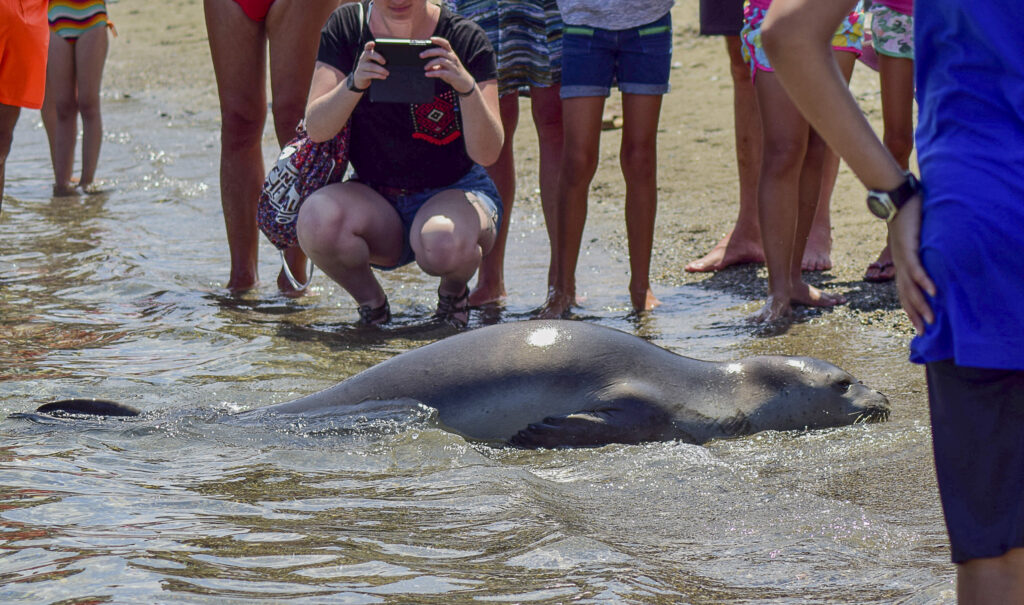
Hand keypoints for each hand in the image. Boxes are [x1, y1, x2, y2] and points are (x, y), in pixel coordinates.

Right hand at [350, 41, 387, 90]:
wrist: (361, 79)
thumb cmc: (371, 69)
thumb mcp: (374, 63)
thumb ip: (380, 59)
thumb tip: (392, 60)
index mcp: (367, 54)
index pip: (367, 47)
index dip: (369, 44)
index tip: (373, 43)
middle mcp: (362, 59)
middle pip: (369, 54)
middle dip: (378, 57)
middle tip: (385, 62)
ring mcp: (361, 67)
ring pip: (371, 66)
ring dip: (381, 70)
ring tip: (387, 73)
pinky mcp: (361, 75)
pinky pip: (370, 74)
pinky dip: (378, 75)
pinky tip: (384, 77)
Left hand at [422, 37, 474, 94]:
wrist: (465, 83)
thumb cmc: (453, 73)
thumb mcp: (445, 67)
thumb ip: (436, 65)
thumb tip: (426, 67)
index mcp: (451, 54)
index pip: (445, 43)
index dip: (438, 40)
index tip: (430, 39)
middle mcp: (453, 58)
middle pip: (440, 51)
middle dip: (429, 52)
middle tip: (420, 55)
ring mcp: (453, 66)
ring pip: (440, 60)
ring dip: (430, 63)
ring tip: (425, 67)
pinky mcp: (452, 75)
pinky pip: (441, 72)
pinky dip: (433, 73)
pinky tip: (427, 74)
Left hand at [887, 194, 936, 333]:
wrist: (895, 200)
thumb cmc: (908, 220)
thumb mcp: (916, 242)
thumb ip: (924, 254)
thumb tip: (936, 263)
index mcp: (901, 266)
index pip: (905, 294)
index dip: (911, 311)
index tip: (919, 327)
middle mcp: (900, 266)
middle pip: (906, 296)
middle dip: (915, 315)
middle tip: (924, 332)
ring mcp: (902, 258)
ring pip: (911, 286)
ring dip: (921, 304)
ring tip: (930, 319)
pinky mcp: (908, 247)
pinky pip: (916, 268)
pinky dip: (924, 280)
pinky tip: (932, 291)